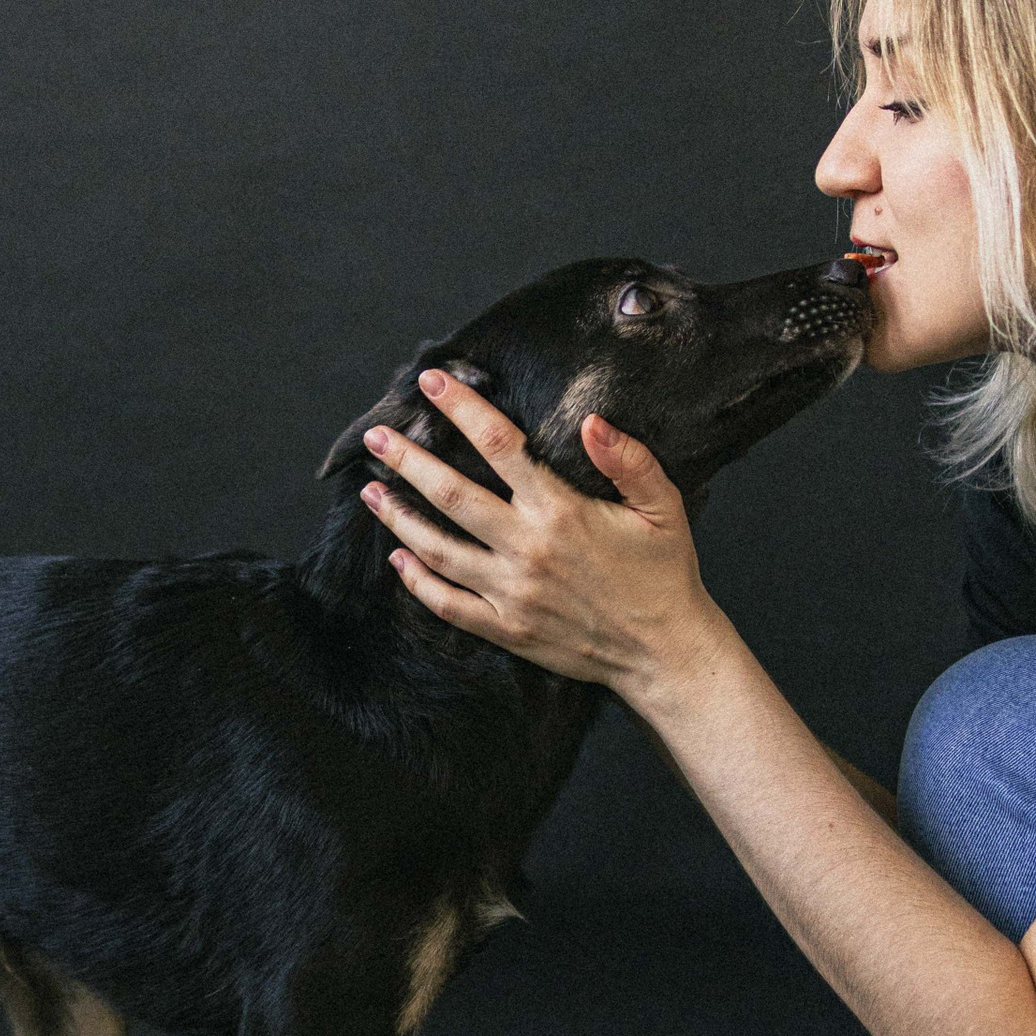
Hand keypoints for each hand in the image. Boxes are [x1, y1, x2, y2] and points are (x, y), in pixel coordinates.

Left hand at [357, 370, 720, 696]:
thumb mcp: (663, 507)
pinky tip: (397, 558)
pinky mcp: (507, 628)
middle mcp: (527, 550)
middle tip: (376, 436)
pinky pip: (449, 604)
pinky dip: (417, 582)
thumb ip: (629, 460)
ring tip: (370, 491)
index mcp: (561, 512)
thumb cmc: (665, 573)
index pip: (501, 447)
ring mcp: (511, 593)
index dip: (462, 410)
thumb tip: (591, 422)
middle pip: (451, 495)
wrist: (665, 652)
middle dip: (408, 461)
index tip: (432, 382)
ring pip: (438, 550)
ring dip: (399, 518)